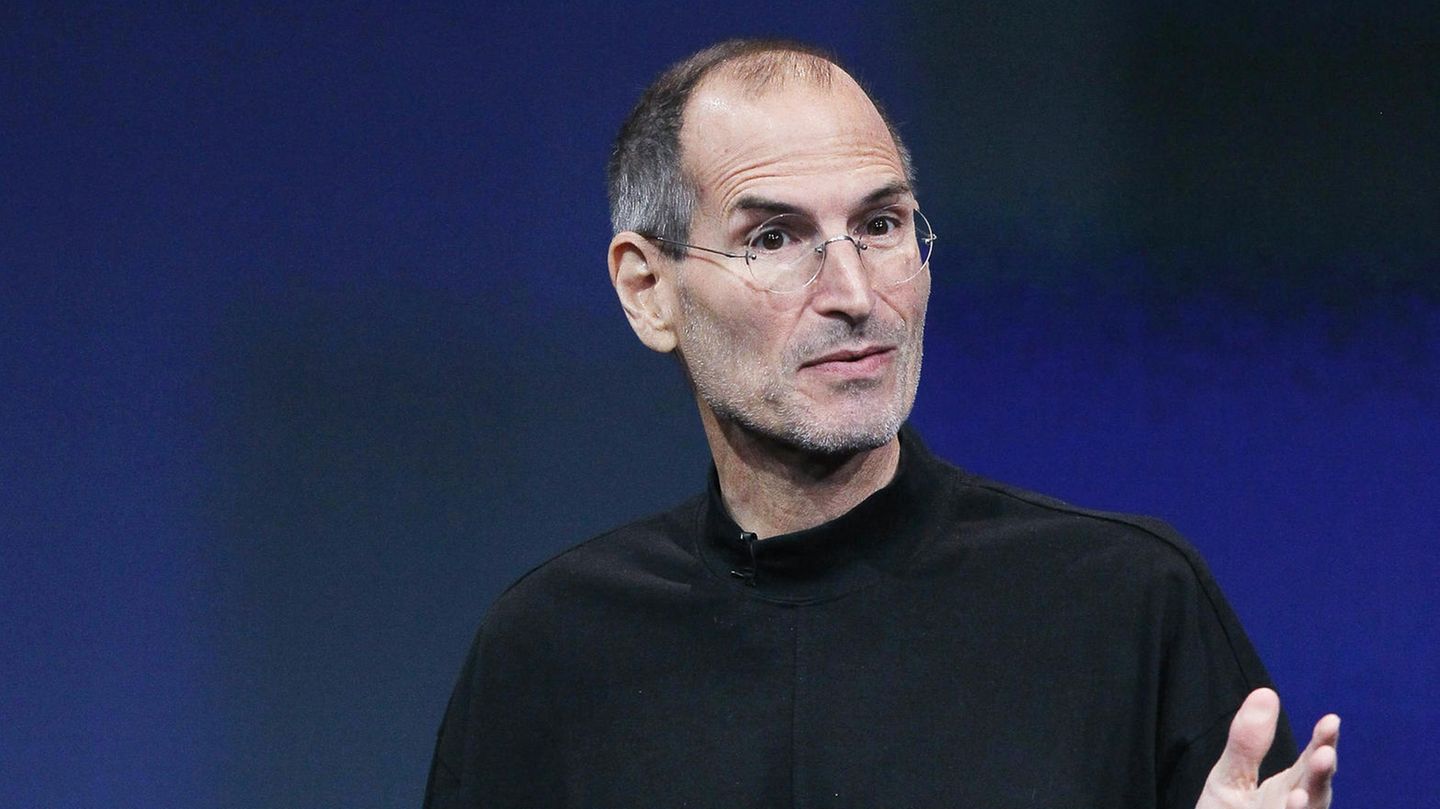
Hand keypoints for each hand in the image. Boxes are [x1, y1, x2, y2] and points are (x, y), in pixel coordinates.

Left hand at [1197, 688, 1339, 808]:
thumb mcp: (1230, 778)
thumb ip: (1248, 743)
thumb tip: (1266, 692)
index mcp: (1292, 790)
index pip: (1313, 762)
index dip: (1323, 743)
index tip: (1331, 721)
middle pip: (1317, 792)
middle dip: (1321, 777)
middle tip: (1324, 755)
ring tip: (1298, 794)